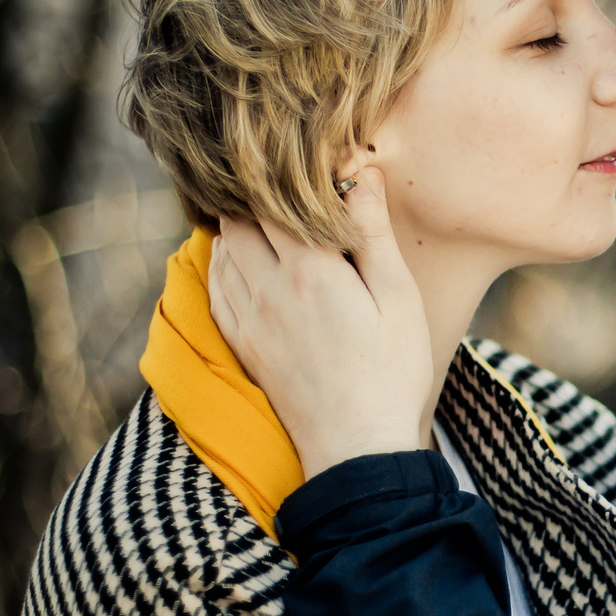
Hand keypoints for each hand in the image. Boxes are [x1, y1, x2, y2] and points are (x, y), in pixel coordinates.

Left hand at [209, 168, 436, 476]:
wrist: (357, 447)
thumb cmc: (391, 373)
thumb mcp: (399, 297)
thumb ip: (373, 233)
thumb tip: (359, 174)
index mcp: (309, 270)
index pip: (277, 199)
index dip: (288, 176)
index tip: (309, 168)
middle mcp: (267, 288)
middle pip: (240, 220)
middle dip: (257, 197)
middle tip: (283, 188)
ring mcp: (248, 318)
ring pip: (222, 251)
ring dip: (237, 228)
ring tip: (264, 217)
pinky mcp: (243, 344)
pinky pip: (216, 288)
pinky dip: (223, 263)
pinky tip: (240, 259)